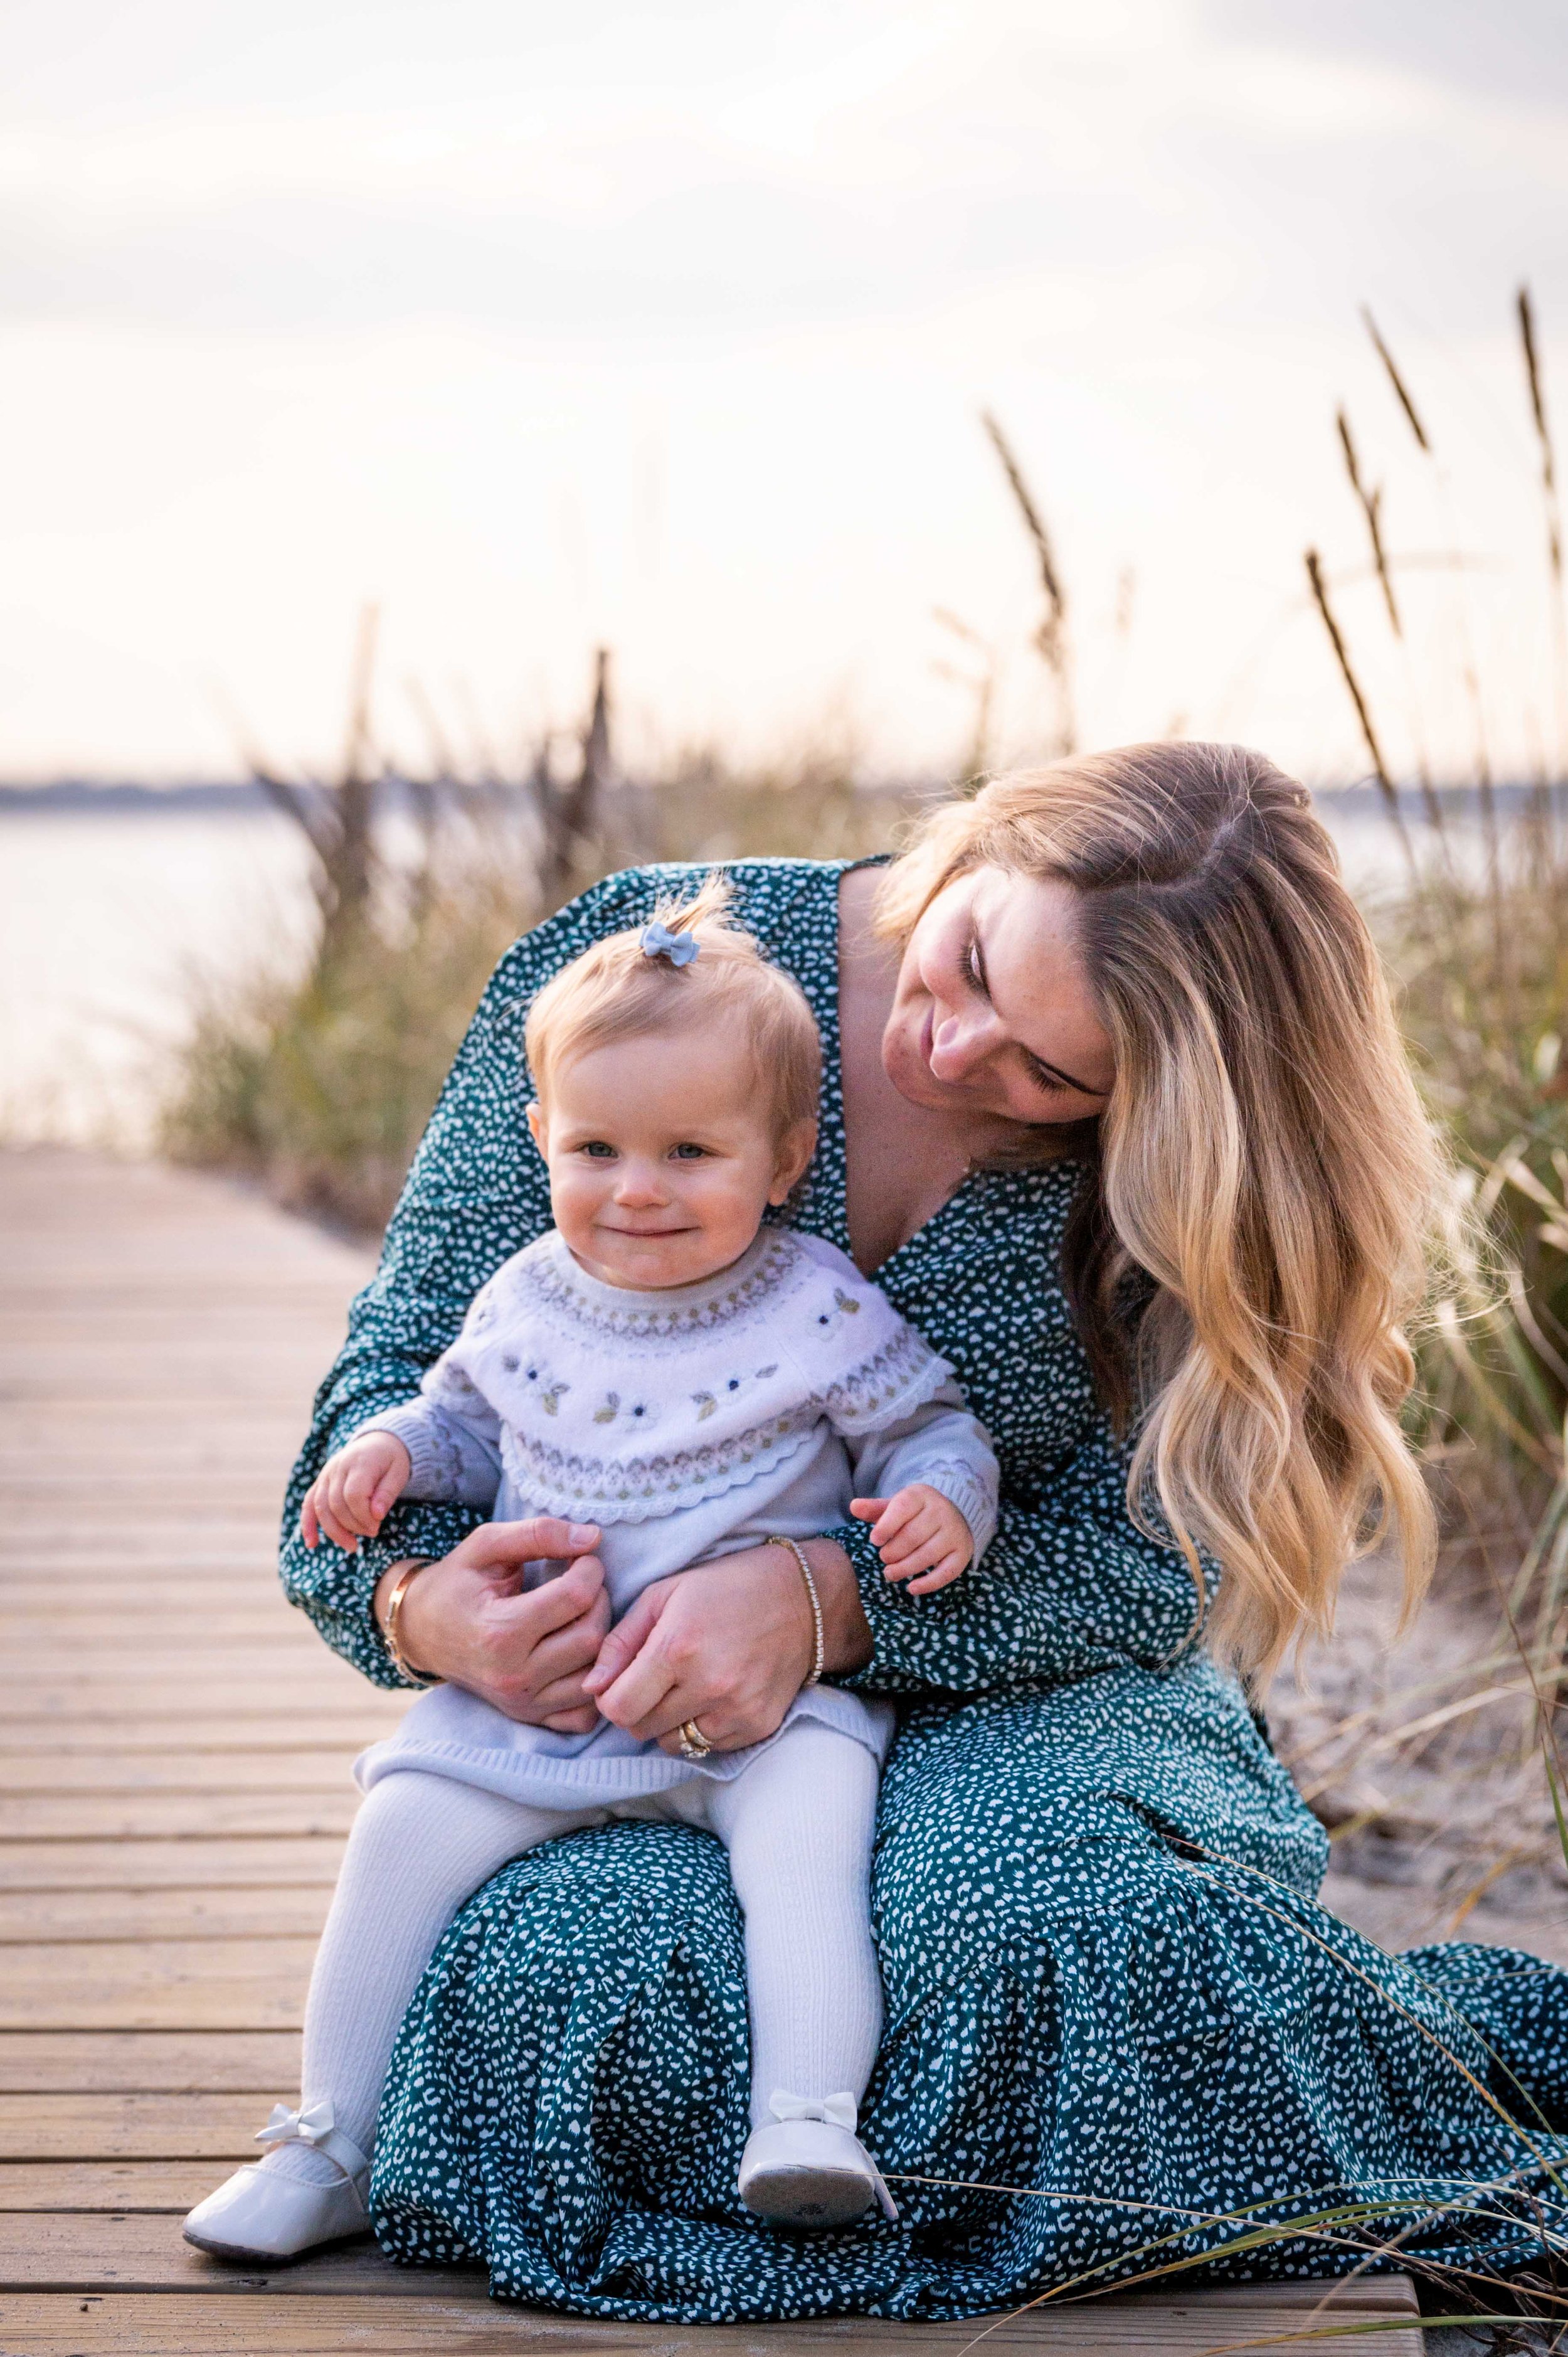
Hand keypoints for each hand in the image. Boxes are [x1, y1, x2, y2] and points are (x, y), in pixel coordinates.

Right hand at [303, 1433, 411, 1549]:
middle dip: (353, 1525)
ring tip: (352, 1546)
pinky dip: (307, 1524)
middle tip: (372, 1533)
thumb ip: (387, 1493)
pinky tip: (312, 1544)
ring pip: (320, 1507)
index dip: (364, 1516)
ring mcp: (326, 1474)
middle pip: (336, 1504)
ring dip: (334, 1531)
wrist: (378, 1442)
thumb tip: (377, 1515)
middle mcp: (338, 1467)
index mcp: (359, 1462)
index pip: (354, 1495)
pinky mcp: (320, 1482)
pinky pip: (308, 1504)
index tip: (377, 1526)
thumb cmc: (391, 1460)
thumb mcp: (399, 1473)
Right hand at [375, 1519, 611, 1729]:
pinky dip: (592, 1682)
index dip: (589, 1569)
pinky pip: (584, 1713)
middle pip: (591, 1636)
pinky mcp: (530, 1717)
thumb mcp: (486, 1545)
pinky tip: (579, 1653)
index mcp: (499, 1631)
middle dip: (599, 1600)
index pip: (575, 1598)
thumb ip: (538, 1534)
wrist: (421, 1631)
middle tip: (583, 1584)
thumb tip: (592, 1537)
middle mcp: (513, 1676)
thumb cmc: (456, 1583)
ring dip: (601, 1638)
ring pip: (596, 1673)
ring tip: (581, 1614)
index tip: (581, 1558)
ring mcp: (523, 1703)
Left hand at [583, 1538, 869, 1754]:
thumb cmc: (725, 1587)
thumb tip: (590, 1687)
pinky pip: (707, 1747)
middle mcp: (708, 1684)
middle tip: (651, 1683)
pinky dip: (700, 1728)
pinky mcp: (757, 1725)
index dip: (609, 1699)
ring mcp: (736, 1709)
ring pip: (672, 1745)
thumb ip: (620, 1641)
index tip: (619, 1683)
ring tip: (683, 1689)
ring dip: (667, 1723)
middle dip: (636, 1710)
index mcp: (677, 1647)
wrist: (803, 1599)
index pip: (618, 1708)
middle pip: (640, 1729)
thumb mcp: (664, 1594)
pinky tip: (711, 1696)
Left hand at [851, 1484, 971, 1594]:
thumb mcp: (897, 1506)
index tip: (874, 1540)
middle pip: (912, 1536)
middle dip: (893, 1551)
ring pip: (927, 1556)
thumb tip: (853, 1507)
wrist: (956, 1512)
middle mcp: (941, 1512)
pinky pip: (946, 1572)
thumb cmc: (917, 1512)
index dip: (886, 1526)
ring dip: (904, 1569)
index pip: (902, 1509)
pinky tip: (912, 1588)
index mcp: (921, 1496)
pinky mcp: (962, 1553)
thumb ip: (875, 1509)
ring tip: (890, 1573)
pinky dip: (928, 1584)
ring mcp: (954, 1533)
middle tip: (884, 1558)